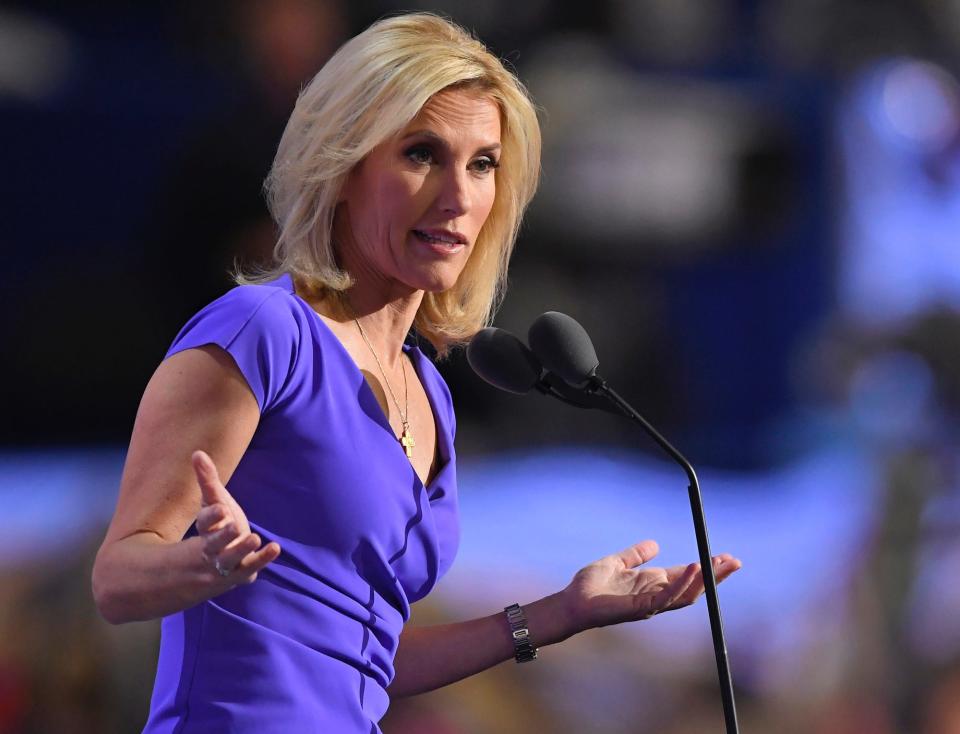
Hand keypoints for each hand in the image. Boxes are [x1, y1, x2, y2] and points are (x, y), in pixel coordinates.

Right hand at [193, 450, 280, 585]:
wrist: (217, 562)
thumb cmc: (218, 524)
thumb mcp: (214, 501)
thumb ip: (208, 479)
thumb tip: (198, 453)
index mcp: (205, 528)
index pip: (204, 523)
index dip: (211, 517)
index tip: (220, 508)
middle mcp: (213, 547)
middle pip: (214, 544)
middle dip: (223, 536)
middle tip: (234, 526)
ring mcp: (227, 562)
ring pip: (230, 559)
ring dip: (242, 549)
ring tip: (255, 537)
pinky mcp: (242, 571)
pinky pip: (251, 566)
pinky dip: (262, 558)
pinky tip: (275, 548)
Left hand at [561, 539, 740, 631]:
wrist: (572, 601)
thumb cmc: (591, 586)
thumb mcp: (617, 562)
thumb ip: (636, 554)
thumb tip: (654, 544)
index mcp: (653, 584)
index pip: (687, 576)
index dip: (706, 567)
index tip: (724, 556)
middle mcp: (656, 595)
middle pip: (694, 587)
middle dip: (715, 575)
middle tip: (734, 561)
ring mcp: (651, 604)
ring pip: (686, 594)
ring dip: (705, 579)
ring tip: (719, 563)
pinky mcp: (641, 608)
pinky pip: (667, 597)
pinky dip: (682, 583)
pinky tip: (694, 568)